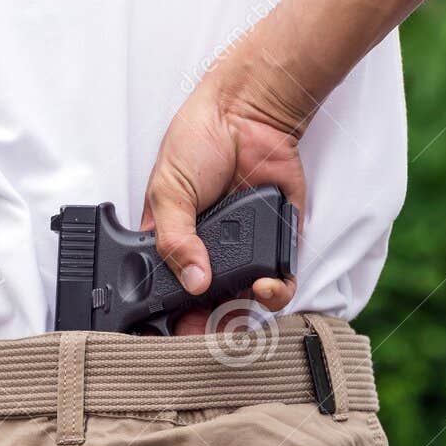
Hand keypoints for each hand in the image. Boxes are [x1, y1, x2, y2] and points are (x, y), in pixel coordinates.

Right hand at [142, 72, 307, 332]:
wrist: (248, 111)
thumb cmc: (199, 141)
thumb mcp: (167, 190)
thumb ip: (173, 239)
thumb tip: (191, 281)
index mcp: (173, 245)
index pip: (167, 294)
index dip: (167, 316)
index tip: (169, 330)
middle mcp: (207, 254)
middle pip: (204, 309)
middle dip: (204, 329)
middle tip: (202, 334)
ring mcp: (242, 253)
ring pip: (242, 305)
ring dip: (239, 318)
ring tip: (233, 313)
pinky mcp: (277, 244)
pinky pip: (279, 283)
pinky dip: (275, 293)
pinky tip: (265, 287)